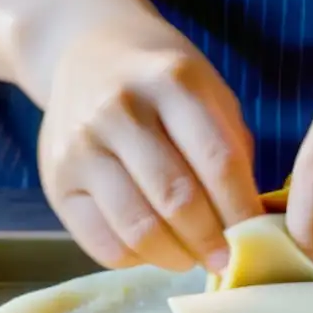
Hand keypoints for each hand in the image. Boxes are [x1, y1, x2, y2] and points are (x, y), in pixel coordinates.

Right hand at [34, 0, 261, 271]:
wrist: (87, 53)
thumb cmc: (164, 86)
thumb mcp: (209, 94)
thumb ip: (232, 149)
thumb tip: (250, 223)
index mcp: (171, 82)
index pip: (217, 160)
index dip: (242, 209)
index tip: (257, 237)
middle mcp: (119, 109)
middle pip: (176, 199)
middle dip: (210, 241)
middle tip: (226, 259)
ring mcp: (81, 145)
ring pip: (137, 228)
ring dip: (175, 256)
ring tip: (192, 257)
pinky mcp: (56, 181)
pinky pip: (102, 243)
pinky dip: (137, 259)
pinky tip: (154, 249)